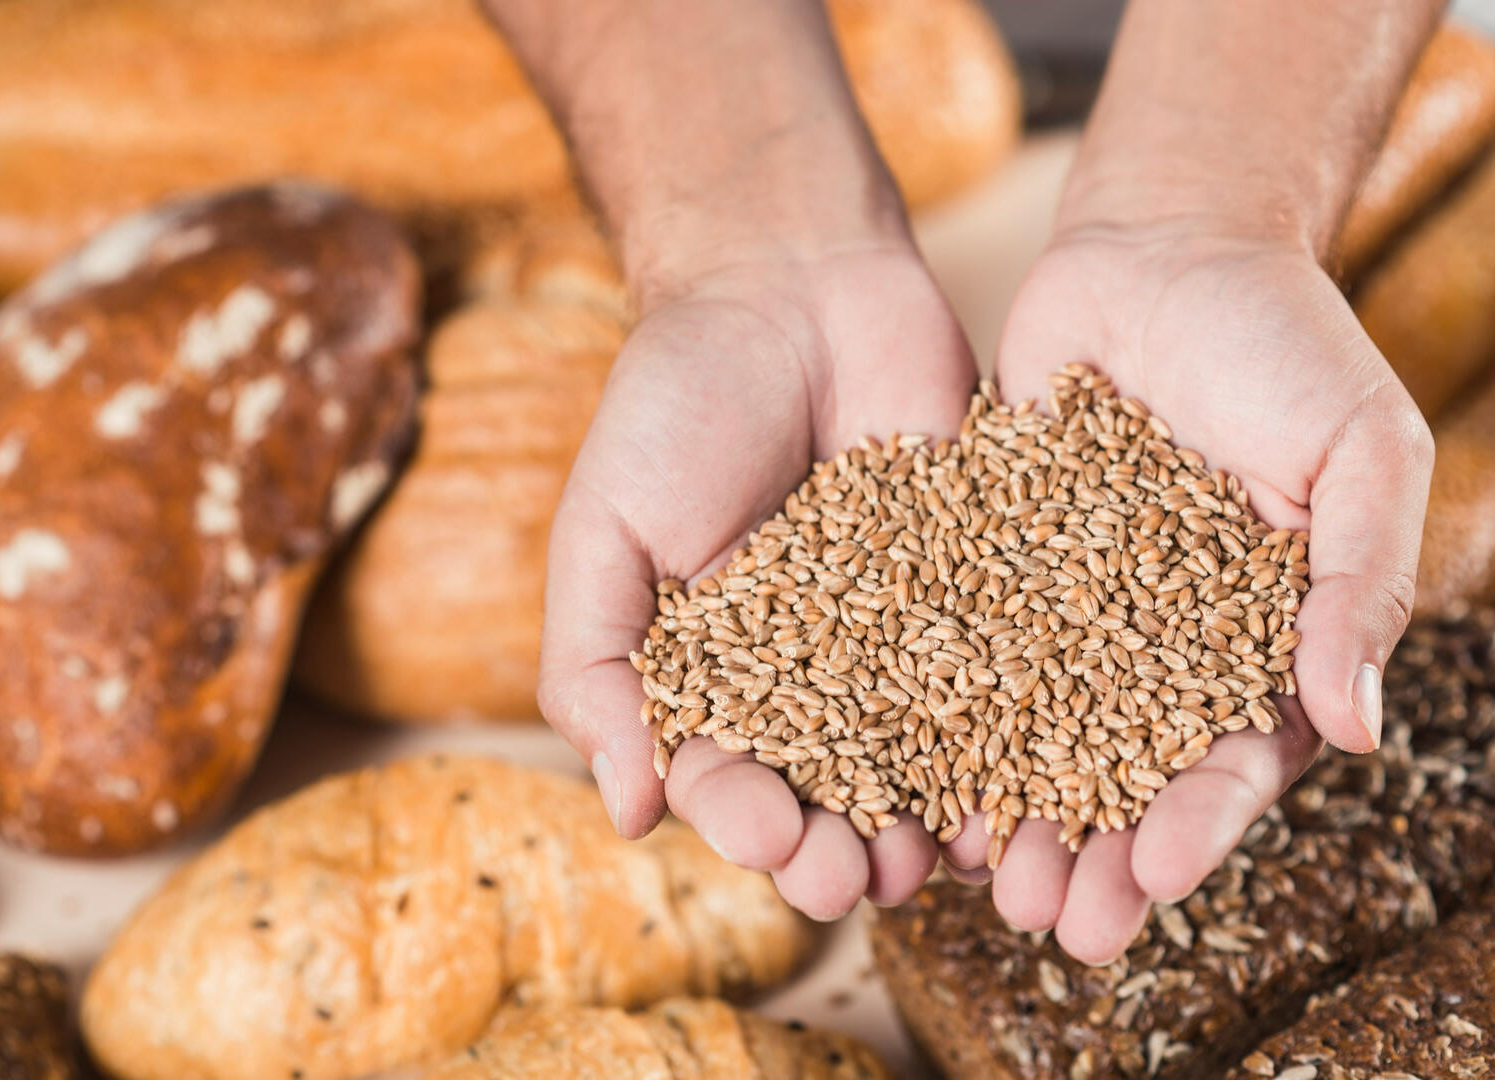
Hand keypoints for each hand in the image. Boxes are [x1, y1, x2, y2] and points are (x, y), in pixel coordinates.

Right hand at [538, 243, 977, 919]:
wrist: (790, 284)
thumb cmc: (675, 403)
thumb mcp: (604, 532)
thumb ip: (595, 665)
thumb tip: (624, 811)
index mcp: (712, 675)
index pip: (723, 775)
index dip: (744, 820)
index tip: (773, 840)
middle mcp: (807, 675)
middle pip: (826, 788)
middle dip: (839, 844)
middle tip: (859, 881)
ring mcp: (897, 637)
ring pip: (918, 754)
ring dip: (927, 817)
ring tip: (944, 859)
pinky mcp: (977, 590)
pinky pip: (997, 673)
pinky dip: (1012, 732)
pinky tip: (1026, 781)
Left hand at [977, 223, 1432, 962]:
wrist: (1167, 248)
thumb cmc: (1287, 340)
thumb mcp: (1360, 449)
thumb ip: (1357, 581)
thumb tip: (1351, 726)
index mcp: (1258, 636)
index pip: (1233, 756)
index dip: (1198, 824)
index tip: (1153, 879)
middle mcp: (1157, 638)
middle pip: (1125, 769)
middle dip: (1095, 850)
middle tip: (1052, 923)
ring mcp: (1071, 606)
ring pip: (1036, 728)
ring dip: (1013, 807)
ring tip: (976, 877)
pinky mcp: (990, 560)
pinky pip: (962, 645)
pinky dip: (938, 708)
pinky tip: (904, 767)